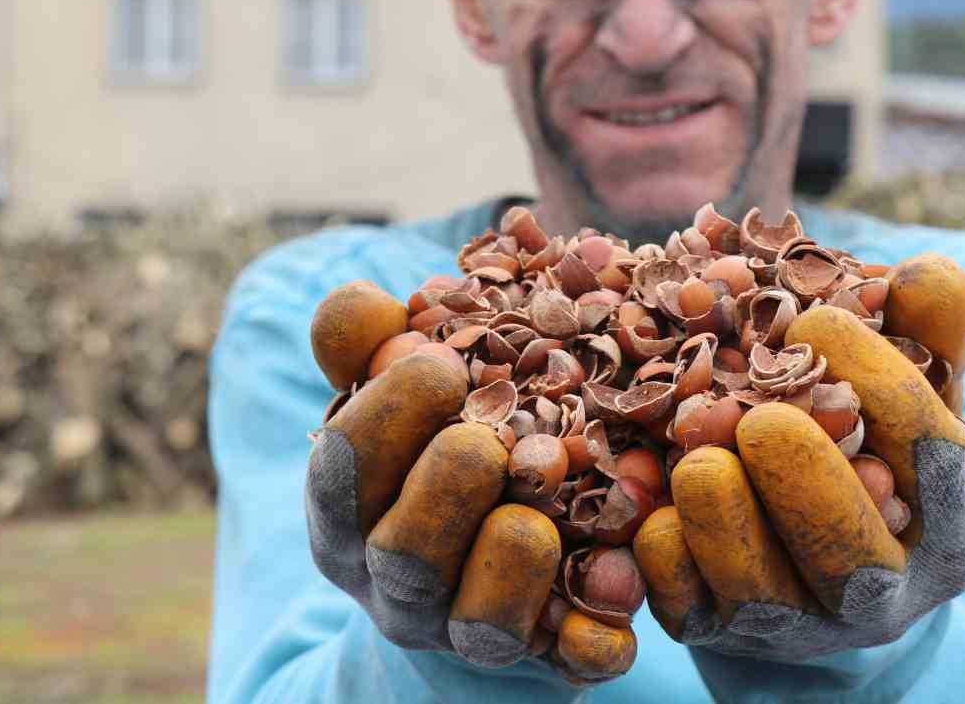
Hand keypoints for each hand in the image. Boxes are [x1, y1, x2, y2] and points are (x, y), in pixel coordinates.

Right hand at [304, 352, 639, 683]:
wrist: (477, 577)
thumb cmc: (431, 452)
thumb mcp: (395, 397)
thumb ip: (373, 346)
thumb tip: (363, 302)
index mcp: (352, 511)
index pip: (344, 470)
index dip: (385, 418)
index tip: (438, 364)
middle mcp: (401, 583)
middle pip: (404, 555)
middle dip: (443, 492)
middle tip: (485, 441)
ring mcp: (471, 632)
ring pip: (481, 624)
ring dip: (509, 565)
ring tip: (537, 515)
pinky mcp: (549, 660)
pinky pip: (572, 661)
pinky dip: (593, 634)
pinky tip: (619, 586)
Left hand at [632, 306, 964, 659]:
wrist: (809, 563)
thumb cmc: (867, 450)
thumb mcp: (908, 393)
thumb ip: (925, 334)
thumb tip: (926, 271)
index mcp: (944, 523)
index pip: (930, 460)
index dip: (881, 387)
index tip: (817, 319)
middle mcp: (879, 591)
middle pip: (854, 557)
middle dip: (807, 485)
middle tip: (761, 419)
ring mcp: (794, 624)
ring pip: (761, 593)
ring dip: (726, 522)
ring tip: (699, 459)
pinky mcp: (714, 635)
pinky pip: (684, 608)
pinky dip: (663, 555)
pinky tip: (646, 500)